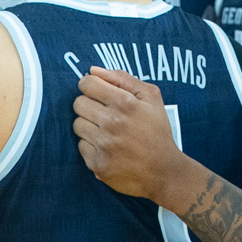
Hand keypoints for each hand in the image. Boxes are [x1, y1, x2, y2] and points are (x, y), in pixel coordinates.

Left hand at [73, 66, 193, 204]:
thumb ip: (122, 79)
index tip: (98, 93)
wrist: (163, 171)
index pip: (86, 84)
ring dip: (89, 126)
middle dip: (89, 105)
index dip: (91, 86)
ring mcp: (103, 144)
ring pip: (77, 124)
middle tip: (104, 114)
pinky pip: (81, 145)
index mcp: (124, 103)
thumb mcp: (151, 98)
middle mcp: (111, 123)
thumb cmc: (157, 131)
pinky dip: (91, 146)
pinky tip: (107, 148)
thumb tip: (93, 70)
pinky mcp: (97, 164)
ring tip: (107, 132)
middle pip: (78, 103)